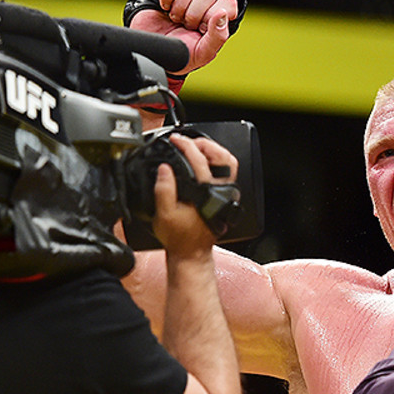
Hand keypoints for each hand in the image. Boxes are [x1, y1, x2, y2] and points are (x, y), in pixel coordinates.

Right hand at [124, 0, 245, 75]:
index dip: (214, 14)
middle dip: (194, 14)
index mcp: (217, 18)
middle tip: (186, 26)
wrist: (151, 54)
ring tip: (175, 18)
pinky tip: (165, 7)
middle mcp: (204, 4)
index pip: (229, 2)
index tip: (203, 28)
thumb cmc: (179, 57)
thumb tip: (223, 14)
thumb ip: (218, 37)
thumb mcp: (202, 54)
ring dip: (180, 4)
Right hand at [151, 134, 237, 256]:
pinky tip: (203, 163)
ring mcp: (224, 194)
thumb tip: (164, 169)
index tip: (175, 140)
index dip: (185, 145)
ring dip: (214, 152)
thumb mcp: (164, 214)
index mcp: (205, 193)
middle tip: (190, 141)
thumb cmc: (179, 238)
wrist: (191, 253)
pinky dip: (216, 163)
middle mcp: (219, 192)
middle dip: (206, 144)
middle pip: (224, 157)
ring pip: (229, 165)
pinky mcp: (223, 198)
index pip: (199, 160)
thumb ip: (164, 189)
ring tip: (197, 148)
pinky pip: (225, 174)